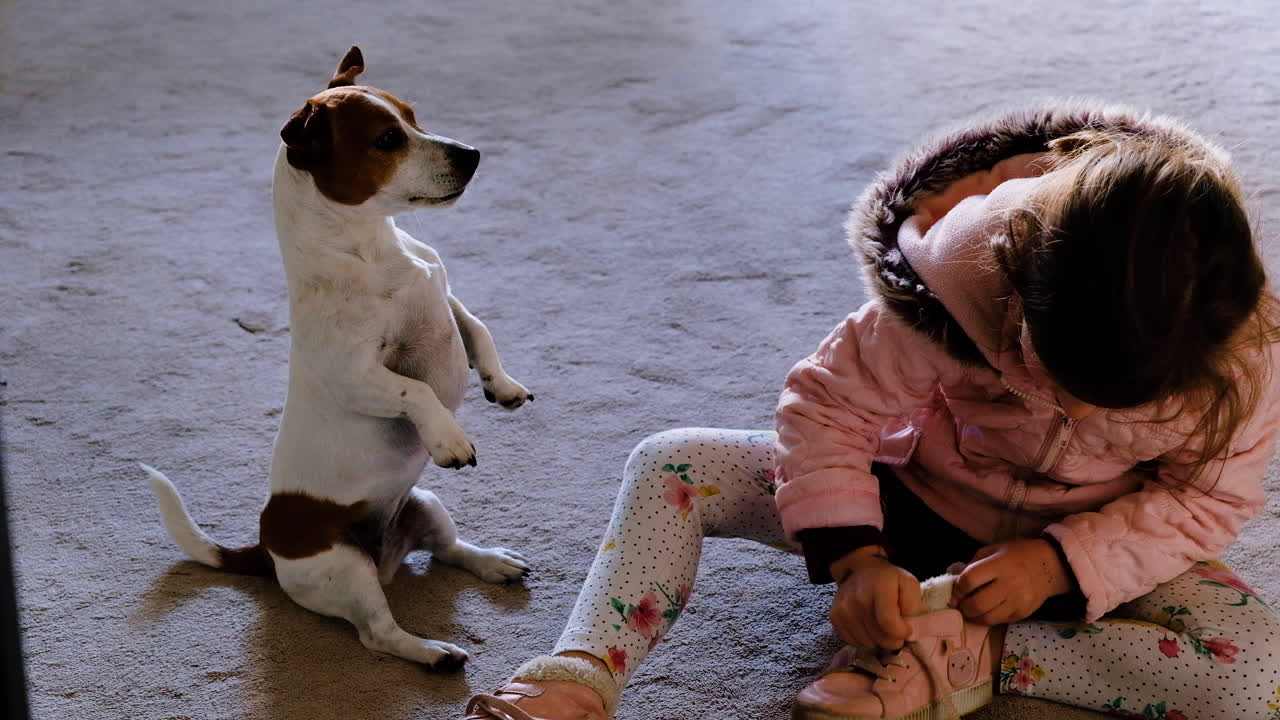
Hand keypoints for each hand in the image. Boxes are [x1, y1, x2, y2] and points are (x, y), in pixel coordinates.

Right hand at [829, 546, 921, 649]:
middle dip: (892, 640)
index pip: (889, 623)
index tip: (906, 630)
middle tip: (895, 631)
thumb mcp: (908, 584)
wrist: (860, 568)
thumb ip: (913, 606)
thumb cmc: (888, 579)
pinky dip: (863, 639)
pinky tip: (868, 628)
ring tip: (881, 627)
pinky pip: (852, 641)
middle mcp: (858, 598)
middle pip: (879, 636)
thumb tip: (907, 627)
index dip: (901, 632)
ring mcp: (843, 608)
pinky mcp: (834, 616)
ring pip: (866, 642)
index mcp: (879, 588)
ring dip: (877, 640)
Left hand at [951, 539, 1073, 625]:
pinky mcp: (1023, 613)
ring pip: (987, 618)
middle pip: (977, 604)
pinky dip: (989, 618)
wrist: (1049, 566)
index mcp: (999, 564)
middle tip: (960, 605)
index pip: (970, 580)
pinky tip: (988, 611)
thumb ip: (974, 564)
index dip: (957, 589)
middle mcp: (1009, 584)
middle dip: (963, 607)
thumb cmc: (1017, 554)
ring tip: (971, 610)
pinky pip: (1000, 621)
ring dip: (974, 617)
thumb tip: (956, 583)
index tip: (955, 592)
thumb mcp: (994, 550)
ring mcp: (1018, 601)